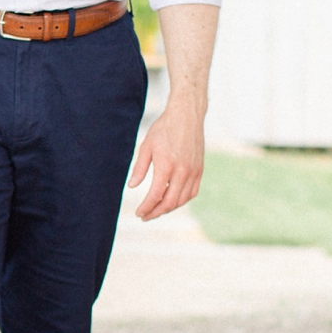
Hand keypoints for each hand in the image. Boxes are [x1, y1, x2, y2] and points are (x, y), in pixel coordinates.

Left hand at [127, 98, 204, 221]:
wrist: (187, 116)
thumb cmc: (164, 129)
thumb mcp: (146, 146)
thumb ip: (139, 168)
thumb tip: (131, 187)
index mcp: (166, 166)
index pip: (155, 195)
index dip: (146, 207)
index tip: (138, 213)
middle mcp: (182, 172)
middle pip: (170, 203)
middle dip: (156, 212)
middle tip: (145, 216)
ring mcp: (193, 172)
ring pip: (182, 200)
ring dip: (168, 208)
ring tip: (156, 209)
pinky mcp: (199, 170)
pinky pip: (192, 193)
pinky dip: (181, 201)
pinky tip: (171, 201)